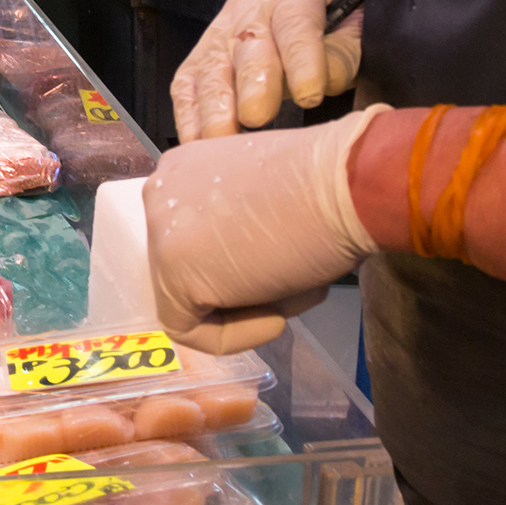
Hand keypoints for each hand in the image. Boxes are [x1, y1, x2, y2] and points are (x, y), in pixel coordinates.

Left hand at [146, 109, 388, 350]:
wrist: (345, 188)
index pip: (193, 237)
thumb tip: (242, 269)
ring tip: (295, 287)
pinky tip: (276, 317)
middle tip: (293, 283)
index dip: (238, 264)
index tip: (280, 267)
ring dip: (248, 307)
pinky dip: (235, 336)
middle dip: (243, 287)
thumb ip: (238, 225)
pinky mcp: (172, 274)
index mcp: (182, 169)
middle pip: (189, 266)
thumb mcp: (267, 200)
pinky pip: (188, 329)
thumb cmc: (325, 190)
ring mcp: (161, 233)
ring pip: (190, 298)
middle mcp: (160, 194)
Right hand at [171, 0, 361, 139]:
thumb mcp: (351, 26)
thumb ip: (341, 56)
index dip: (302, 60)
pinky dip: (189, 117)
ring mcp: (218, 33)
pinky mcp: (199, 57)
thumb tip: (320, 86)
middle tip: (257, 116)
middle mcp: (250, 10)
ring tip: (223, 140)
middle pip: (247, 47)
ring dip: (215, 107)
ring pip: (212, 68)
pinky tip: (196, 144)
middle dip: (251, 84)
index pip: (295, 23)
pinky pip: (186, 86)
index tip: (310, 96)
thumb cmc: (329, 17)